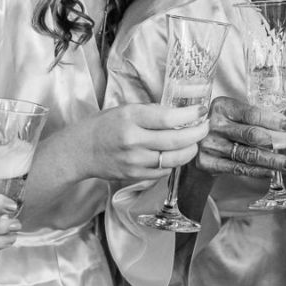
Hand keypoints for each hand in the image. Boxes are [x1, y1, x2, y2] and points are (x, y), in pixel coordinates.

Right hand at [85, 103, 208, 180]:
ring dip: (189, 151)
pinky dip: (174, 163)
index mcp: (131, 118)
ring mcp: (134, 161)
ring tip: (194, 143)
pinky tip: (176, 155)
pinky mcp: (134, 175)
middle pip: (175, 140)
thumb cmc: (103, 126)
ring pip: (173, 159)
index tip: (202, 112)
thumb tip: (179, 113)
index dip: (189, 116)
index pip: (167, 118)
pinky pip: (163, 171)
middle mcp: (133, 140)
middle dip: (196, 134)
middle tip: (204, 128)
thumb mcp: (126, 109)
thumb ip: (151, 112)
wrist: (80, 151)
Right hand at [199, 96, 285, 178]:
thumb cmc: (220, 127)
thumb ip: (251, 117)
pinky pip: (238, 169)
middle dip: (277, 140)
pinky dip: (257, 171)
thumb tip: (285, 126)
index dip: (272, 120)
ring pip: (248, 154)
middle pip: (251, 135)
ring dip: (272, 160)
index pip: (251, 114)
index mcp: (221, 106)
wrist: (190, 145)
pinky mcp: (207, 163)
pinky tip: (271, 172)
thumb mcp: (230, 114)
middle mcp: (213, 125)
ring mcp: (209, 145)